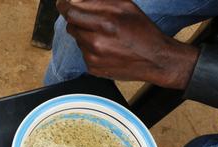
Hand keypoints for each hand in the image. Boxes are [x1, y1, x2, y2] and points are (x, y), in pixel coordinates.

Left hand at [57, 0, 198, 88]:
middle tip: (93, 20)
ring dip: (85, 35)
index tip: (62, 3)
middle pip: (71, 26)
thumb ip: (100, 1)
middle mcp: (96, 41)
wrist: (155, 60)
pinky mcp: (92, 68)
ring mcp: (93, 57)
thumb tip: (78, 0)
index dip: (63, 6)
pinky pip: (83, 53)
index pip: (70, 12)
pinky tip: (107, 48)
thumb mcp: (126, 7)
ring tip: (105, 36)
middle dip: (78, 20)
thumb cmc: (142, 31)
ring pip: (77, 40)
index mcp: (105, 22)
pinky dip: (90, 49)